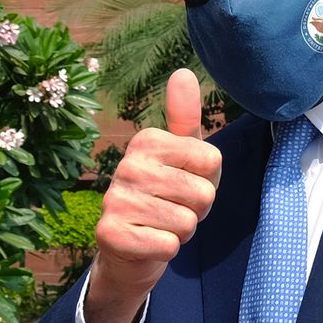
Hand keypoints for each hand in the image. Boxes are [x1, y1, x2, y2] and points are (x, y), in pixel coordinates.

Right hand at [85, 69, 221, 322]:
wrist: (130, 250)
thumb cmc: (166, 198)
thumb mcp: (184, 158)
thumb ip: (186, 118)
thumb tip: (183, 72)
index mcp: (147, 141)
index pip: (212, 161)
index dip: (207, 181)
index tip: (184, 186)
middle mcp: (127, 165)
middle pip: (203, 194)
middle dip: (196, 211)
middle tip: (173, 210)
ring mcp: (115, 199)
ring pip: (187, 222)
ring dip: (181, 232)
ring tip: (160, 226)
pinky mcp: (110, 234)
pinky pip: (168, 245)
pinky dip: (166, 251)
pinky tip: (148, 244)